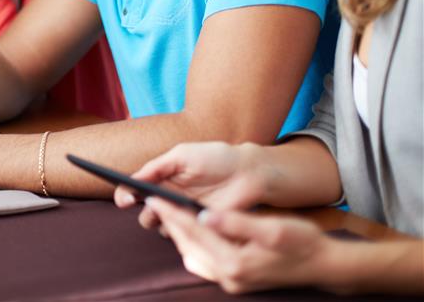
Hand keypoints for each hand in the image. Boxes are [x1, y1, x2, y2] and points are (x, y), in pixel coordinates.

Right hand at [115, 142, 267, 229]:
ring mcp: (185, 212)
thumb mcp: (181, 155)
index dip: (125, 195)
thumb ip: (155, 167)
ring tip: (173, 211)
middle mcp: (170, 196)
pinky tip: (189, 218)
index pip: (136, 189)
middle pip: (146, 211)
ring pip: (162, 225)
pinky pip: (182, 233)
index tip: (124, 199)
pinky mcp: (200, 225)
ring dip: (162, 221)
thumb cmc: (214, 158)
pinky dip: (180, 229)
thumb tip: (132, 180)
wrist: (247, 172)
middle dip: (145, 212)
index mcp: (162, 178)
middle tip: (152, 206)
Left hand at [147, 197, 329, 293]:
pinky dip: (193, 244)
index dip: (172, 213)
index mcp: (235, 263)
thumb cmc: (302, 242)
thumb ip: (236, 222)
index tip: (154, 196)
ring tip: (169, 211)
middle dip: (170, 223)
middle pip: (188, 246)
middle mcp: (229, 277)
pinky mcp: (234, 280)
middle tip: (154, 200)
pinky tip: (192, 230)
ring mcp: (231, 282)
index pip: (194, 233)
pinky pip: (203, 261)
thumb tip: (203, 213)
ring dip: (180, 234)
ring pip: (192, 255)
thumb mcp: (273, 228)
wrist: (323, 266)